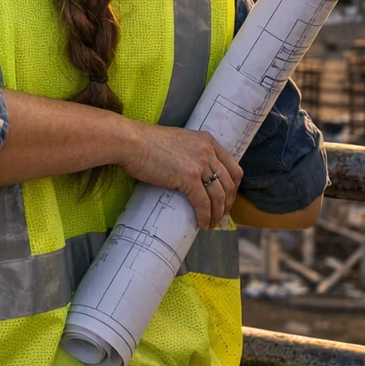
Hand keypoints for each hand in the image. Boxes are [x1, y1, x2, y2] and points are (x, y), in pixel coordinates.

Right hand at [119, 122, 241, 227]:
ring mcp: (200, 164)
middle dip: (228, 204)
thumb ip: (192, 153)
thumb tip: (195, 174)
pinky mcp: (189, 178)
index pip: (233, 168)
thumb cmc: (147, 142)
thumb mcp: (179, 141)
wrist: (131, 142)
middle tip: (220, 215)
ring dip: (218, 214)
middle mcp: (208, 151)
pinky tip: (202, 224)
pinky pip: (204, 204)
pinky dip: (206, 217)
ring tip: (212, 223)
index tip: (227, 199)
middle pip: (229, 184)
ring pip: (219, 196)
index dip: (233, 188)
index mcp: (207, 140)